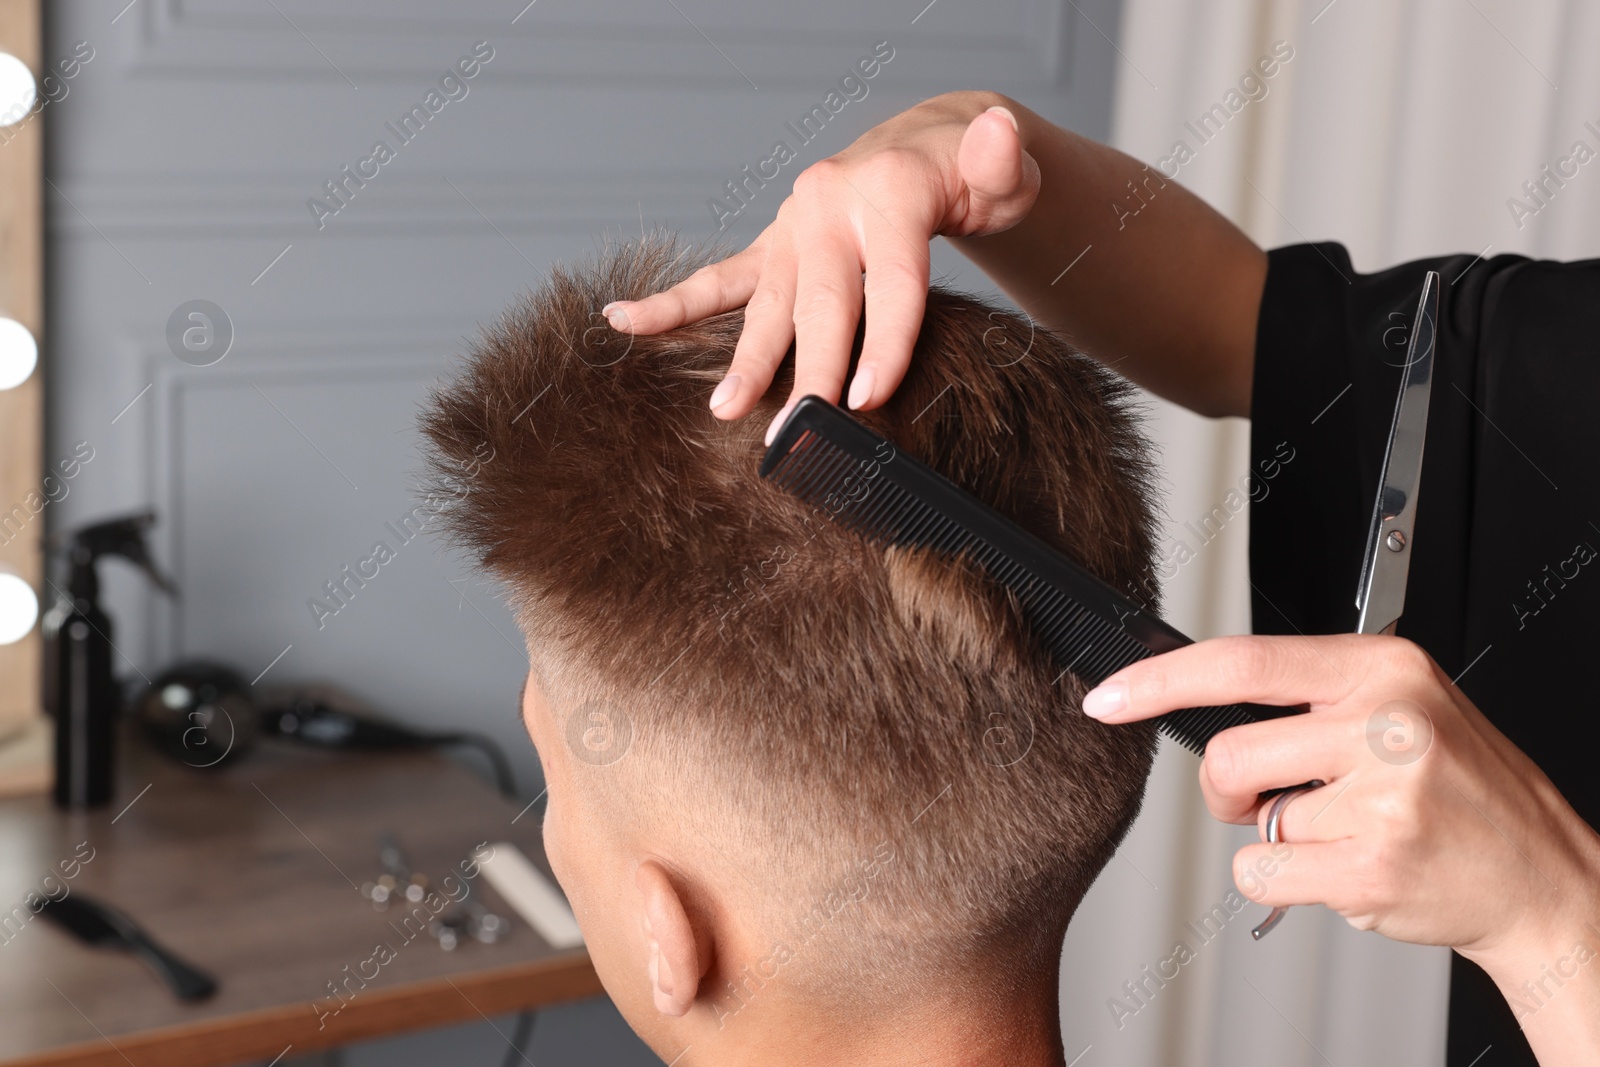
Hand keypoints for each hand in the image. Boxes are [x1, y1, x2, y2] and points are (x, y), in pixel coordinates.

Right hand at [599, 91, 1040, 441]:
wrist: (921, 152)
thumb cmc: (967, 180)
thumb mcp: (1003, 170)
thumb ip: (1002, 161)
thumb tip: (999, 135)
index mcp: (890, 191)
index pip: (892, 278)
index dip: (884, 340)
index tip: (870, 398)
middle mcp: (831, 205)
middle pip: (823, 301)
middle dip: (811, 370)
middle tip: (798, 430)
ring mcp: (793, 227)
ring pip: (767, 303)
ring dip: (746, 358)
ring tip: (723, 408)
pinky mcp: (771, 246)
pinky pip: (717, 281)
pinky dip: (670, 305)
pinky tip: (622, 321)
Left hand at [1081, 634, 1599, 1063]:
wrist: (1541, 874)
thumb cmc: (1457, 792)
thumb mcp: (1395, 709)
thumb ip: (1306, 701)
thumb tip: (1189, 700)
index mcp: (1381, 668)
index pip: (1241, 662)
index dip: (1160, 680)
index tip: (1109, 695)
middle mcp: (1386, 721)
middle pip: (1229, 753)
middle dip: (1227, 790)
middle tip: (1270, 800)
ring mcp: (1385, 795)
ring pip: (1252, 820)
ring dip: (1279, 837)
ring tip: (1349, 831)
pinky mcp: (1375, 863)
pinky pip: (1266, 873)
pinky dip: (1287, 882)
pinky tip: (1350, 869)